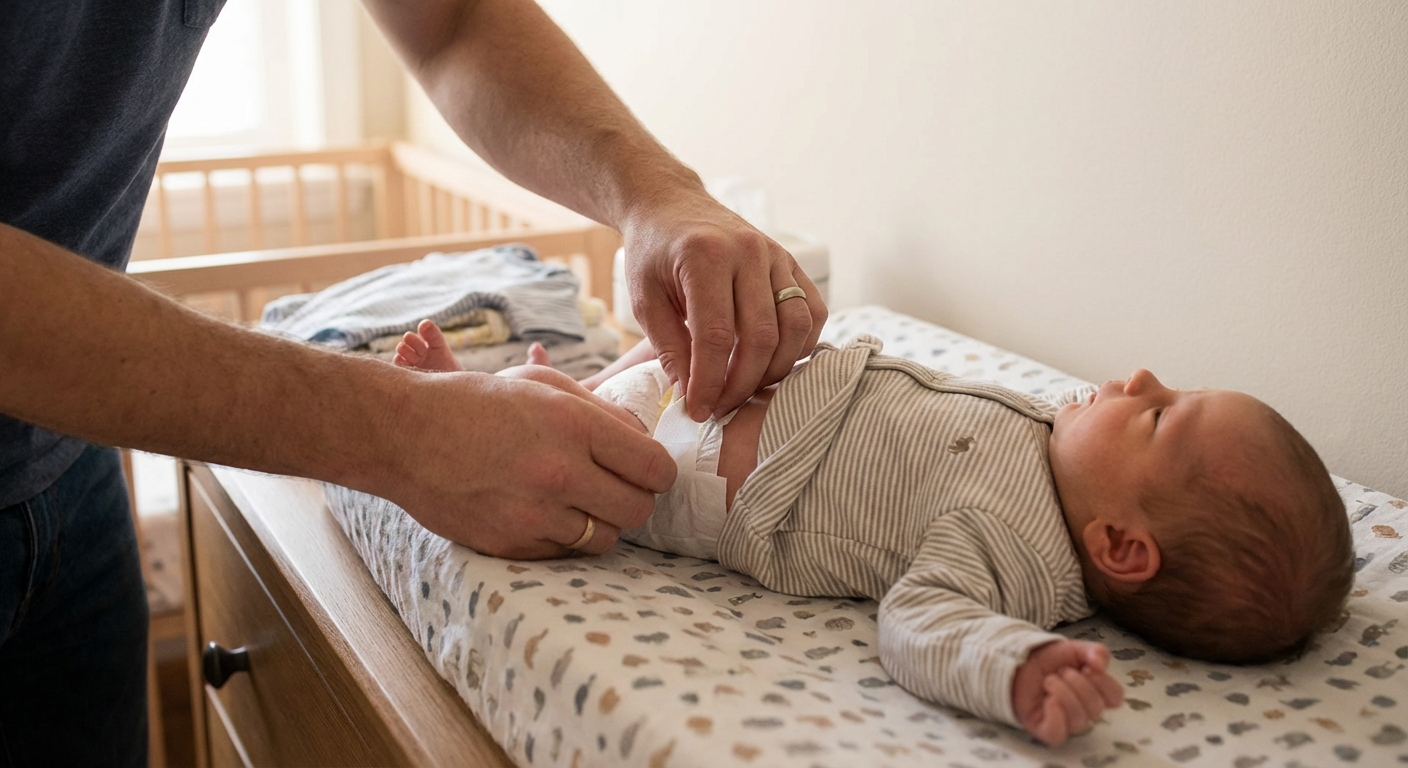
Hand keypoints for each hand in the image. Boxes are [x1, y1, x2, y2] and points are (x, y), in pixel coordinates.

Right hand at [384, 369, 674, 558]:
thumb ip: (603, 412)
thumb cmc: (479, 402)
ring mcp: (534, 515)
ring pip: (605, 538)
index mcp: (575, 426)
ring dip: (600, 521)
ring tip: (576, 498)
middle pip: (638, 510)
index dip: (658, 471)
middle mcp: (559, 474)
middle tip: (614, 484)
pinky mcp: (511, 545)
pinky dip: (564, 536)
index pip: (655, 468)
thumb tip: (644, 438)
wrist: (406, 435)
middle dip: (634, 498)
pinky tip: (544, 510)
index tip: (647, 468)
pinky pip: (565, 553)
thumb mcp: (545, 383)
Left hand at [622, 191, 826, 420]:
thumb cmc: (653, 252)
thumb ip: (669, 348)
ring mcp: (777, 255)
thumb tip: (693, 395)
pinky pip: (813, 312)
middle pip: (761, 337)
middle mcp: (749, 252)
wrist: (671, 204)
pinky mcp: (792, 262)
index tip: (698, 410)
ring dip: (775, 370)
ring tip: (746, 388)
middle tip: (720, 407)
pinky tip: (773, 362)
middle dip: (742, 384)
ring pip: (796, 327)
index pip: (716, 336)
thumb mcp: (645, 299)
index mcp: (705, 257)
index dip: (709, 382)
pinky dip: (800, 345)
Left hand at [1011, 640, 1123, 745]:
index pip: (1115, 698)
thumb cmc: (1052, 660)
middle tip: (1062, 671)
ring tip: (1049, 680)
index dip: (1105, 683)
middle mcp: (1084, 710)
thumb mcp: (1076, 649)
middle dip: (1079, 684)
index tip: (1089, 668)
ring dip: (1064, 694)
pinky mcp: (1045, 729)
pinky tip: (1050, 700)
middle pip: (1096, 708)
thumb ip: (1094, 652)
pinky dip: (1056, 718)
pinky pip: (1057, 735)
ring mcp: (1065, 722)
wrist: (1021, 661)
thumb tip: (1100, 663)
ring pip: (1078, 720)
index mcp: (1096, 692)